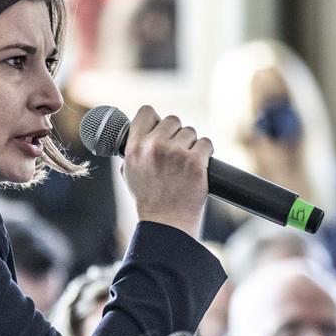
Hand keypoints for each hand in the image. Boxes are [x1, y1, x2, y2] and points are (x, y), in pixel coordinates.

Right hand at [121, 105, 212, 238]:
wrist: (166, 223)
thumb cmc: (149, 200)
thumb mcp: (130, 173)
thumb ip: (134, 151)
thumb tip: (142, 134)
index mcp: (135, 148)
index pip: (146, 112)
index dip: (155, 119)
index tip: (159, 129)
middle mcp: (154, 147)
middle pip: (172, 120)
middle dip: (176, 135)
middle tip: (175, 154)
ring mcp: (175, 153)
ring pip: (190, 132)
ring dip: (191, 145)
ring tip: (185, 165)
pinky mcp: (195, 162)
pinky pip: (206, 143)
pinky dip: (205, 154)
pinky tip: (198, 167)